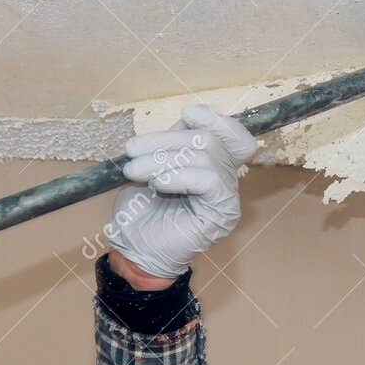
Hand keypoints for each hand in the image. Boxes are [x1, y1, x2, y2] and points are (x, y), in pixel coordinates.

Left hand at [104, 105, 257, 278]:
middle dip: (167, 140)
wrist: (133, 249)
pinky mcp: (223, 212)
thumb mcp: (152, 165)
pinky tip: (159, 184)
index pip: (232, 135)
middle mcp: (225, 178)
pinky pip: (210, 180)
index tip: (186, 115)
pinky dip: (180, 176)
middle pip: (210, 140)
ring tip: (136, 172)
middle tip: (133, 151)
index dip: (216, 120)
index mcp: (212, 165)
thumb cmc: (140, 211)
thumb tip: (187, 119)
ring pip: (206, 156)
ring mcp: (226, 196)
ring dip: (162, 160)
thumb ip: (173, 143)